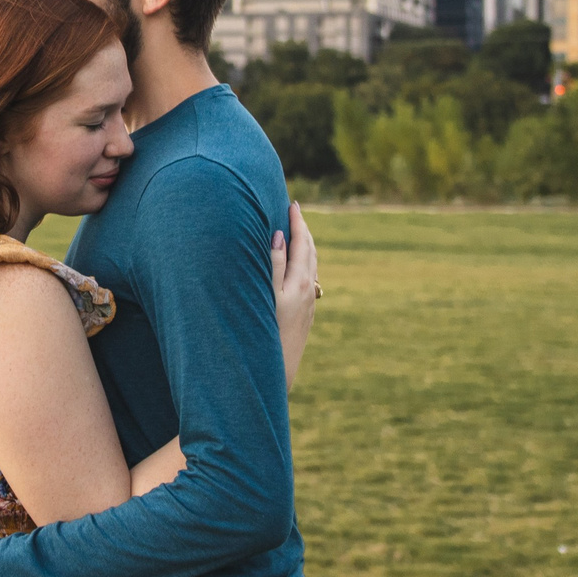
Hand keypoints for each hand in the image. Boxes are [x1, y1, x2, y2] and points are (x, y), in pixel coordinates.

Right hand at [272, 201, 318, 390]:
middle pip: (310, 253)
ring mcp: (309, 304)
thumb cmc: (266, 332)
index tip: (292, 203)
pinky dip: (304, 265)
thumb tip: (281, 235)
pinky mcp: (305, 316)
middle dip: (303, 231)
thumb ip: (274, 264)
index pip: (301, 243)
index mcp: (300, 282)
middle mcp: (309, 291)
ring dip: (306, 248)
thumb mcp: (267, 295)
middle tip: (295, 212)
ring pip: (311, 267)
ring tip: (298, 234)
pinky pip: (308, 280)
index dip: (297, 222)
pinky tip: (297, 269)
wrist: (278, 373)